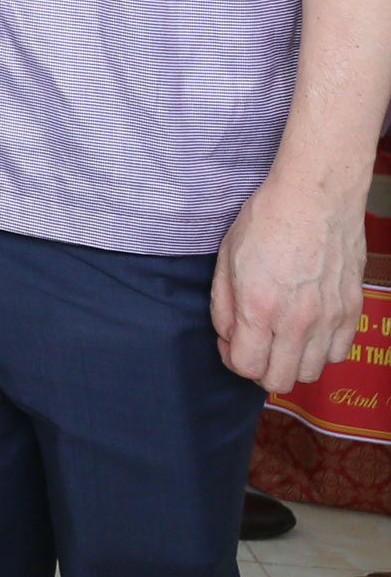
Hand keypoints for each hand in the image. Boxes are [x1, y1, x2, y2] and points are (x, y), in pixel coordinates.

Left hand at [212, 172, 365, 393]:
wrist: (315, 197)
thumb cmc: (266, 221)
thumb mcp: (226, 261)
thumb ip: (224, 307)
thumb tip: (230, 337)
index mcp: (260, 308)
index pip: (246, 367)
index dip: (232, 359)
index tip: (231, 342)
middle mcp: (298, 321)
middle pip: (280, 380)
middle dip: (260, 369)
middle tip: (255, 344)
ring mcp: (329, 318)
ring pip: (313, 372)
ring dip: (292, 362)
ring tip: (282, 337)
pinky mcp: (352, 309)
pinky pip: (339, 352)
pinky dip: (322, 350)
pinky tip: (309, 329)